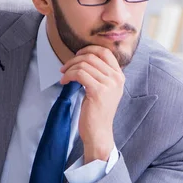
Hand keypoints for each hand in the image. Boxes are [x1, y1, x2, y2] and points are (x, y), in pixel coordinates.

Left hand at [60, 45, 124, 162]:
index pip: (105, 52)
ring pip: (84, 65)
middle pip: (92, 57)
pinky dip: (68, 76)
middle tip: (65, 67)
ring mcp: (109, 84)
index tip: (76, 55)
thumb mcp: (103, 89)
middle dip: (74, 59)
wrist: (99, 132)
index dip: (88, 49)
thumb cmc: (97, 112)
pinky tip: (64, 82)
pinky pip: (79, 74)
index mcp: (119, 76)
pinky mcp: (98, 91)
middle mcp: (117, 78)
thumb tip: (82, 59)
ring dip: (69, 68)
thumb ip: (99, 74)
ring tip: (63, 76)